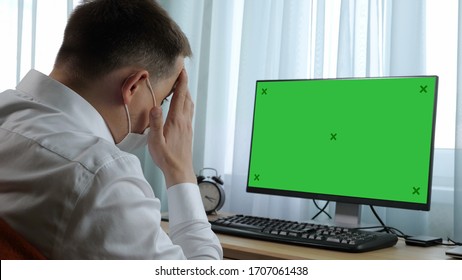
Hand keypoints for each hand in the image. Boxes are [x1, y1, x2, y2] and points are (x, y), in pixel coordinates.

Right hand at [148, 70, 195, 186]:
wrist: (180, 171)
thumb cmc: (166, 158)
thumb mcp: (155, 141)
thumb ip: (155, 123)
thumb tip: (156, 107)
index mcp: (176, 120)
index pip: (180, 96)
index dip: (181, 81)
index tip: (182, 69)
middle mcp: (184, 121)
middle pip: (186, 97)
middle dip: (184, 84)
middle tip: (180, 73)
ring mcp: (188, 126)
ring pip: (189, 105)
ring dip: (186, 93)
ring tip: (181, 86)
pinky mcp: (188, 132)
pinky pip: (189, 112)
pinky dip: (186, 103)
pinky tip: (182, 106)